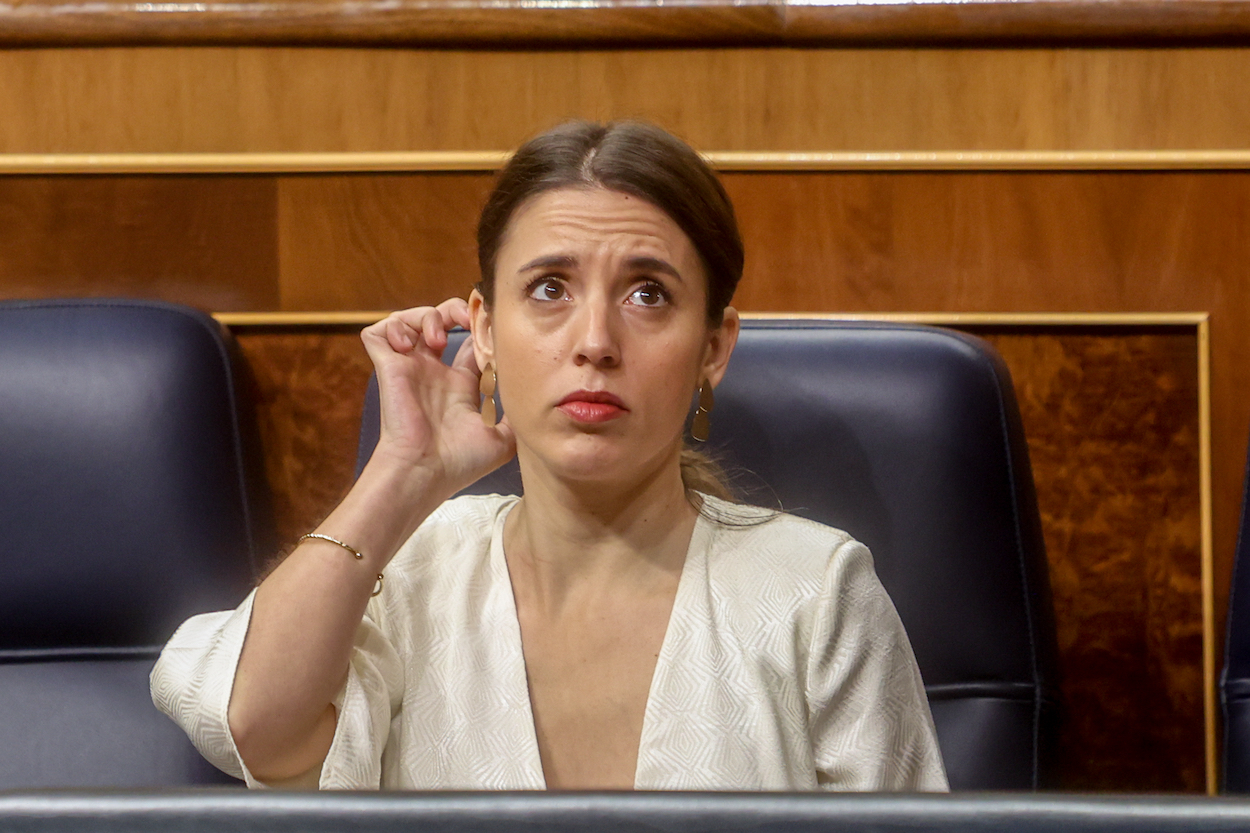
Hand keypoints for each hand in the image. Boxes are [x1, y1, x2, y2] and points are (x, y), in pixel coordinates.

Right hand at [360, 298, 515, 498]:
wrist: (426, 471)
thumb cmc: (460, 463)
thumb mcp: (503, 439)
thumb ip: (518, 417)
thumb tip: (538, 401)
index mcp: (460, 386)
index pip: (471, 343)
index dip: (482, 329)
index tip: (495, 325)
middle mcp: (434, 373)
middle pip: (441, 321)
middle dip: (456, 310)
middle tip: (468, 319)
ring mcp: (410, 369)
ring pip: (411, 320)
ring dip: (427, 316)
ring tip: (439, 339)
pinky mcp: (388, 367)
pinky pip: (378, 331)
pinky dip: (394, 327)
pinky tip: (411, 344)